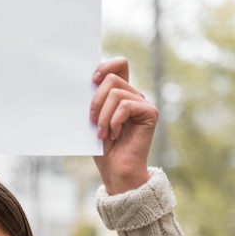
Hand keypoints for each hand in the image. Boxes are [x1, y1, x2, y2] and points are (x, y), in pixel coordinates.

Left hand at [90, 57, 157, 194]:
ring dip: (103, 115)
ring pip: (116, 93)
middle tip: (91, 120)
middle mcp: (133, 95)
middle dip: (96, 100)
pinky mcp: (150, 113)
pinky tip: (114, 134)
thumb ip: (93, 100)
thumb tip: (84, 82)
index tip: (91, 79)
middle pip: (112, 78)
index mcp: (120, 94)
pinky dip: (114, 121)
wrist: (115, 170)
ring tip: (101, 133)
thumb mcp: (92, 120)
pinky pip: (125, 106)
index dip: (106, 65)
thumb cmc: (102, 148)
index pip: (119, 65)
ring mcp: (142, 104)